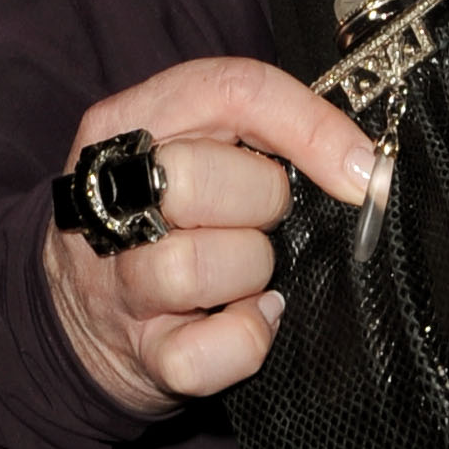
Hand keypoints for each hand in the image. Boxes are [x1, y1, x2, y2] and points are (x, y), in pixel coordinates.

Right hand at [44, 56, 377, 418]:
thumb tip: (364, 166)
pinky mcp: (140, 354)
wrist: (84, 314)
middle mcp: (110, 199)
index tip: (362, 169)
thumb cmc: (170, 216)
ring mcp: (118, 282)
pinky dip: (244, 341)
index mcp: (127, 124)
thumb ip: (265, 130)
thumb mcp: (196, 144)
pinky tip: (253, 318)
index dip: (308, 126)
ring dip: (249, 273)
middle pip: (195, 178)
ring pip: (192, 267)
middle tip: (266, 220)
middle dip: (261, 203)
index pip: (228, 92)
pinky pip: (201, 356)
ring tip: (250, 272)